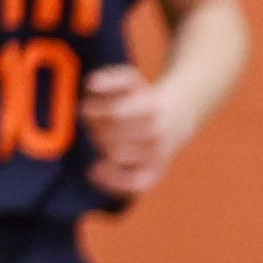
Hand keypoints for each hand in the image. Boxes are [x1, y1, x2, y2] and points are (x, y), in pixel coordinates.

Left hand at [80, 65, 180, 196]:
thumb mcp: (131, 80)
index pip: (114, 114)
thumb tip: (90, 86)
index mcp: (151, 109)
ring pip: (114, 155)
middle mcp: (156, 134)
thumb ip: (110, 78)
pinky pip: (132, 183)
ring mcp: (157, 156)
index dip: (94, 110)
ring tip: (99, 137)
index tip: (86, 107)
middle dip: (94, 128)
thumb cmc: (144, 99)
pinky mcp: (155, 174)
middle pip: (110, 133)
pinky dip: (111, 180)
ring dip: (99, 145)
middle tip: (92, 123)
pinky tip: (93, 171)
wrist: (177, 119)